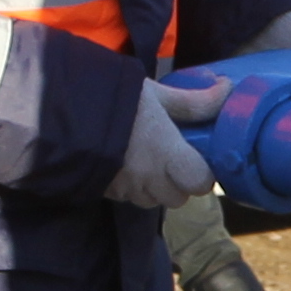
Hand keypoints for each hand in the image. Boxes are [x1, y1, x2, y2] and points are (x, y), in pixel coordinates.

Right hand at [109, 79, 216, 208]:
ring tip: (145, 160)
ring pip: (152, 201)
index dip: (202, 173)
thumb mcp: (158, 95)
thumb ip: (194, 101)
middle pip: (178, 198)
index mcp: (166, 153)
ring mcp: (125, 188)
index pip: (200, 183)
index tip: (197, 158)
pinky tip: (124, 163)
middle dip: (178, 182)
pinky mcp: (106, 192)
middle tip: (171, 158)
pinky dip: (131, 187)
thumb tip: (229, 89)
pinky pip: (128, 198)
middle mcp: (148, 178)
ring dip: (154, 187)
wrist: (62, 110)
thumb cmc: (116, 98)